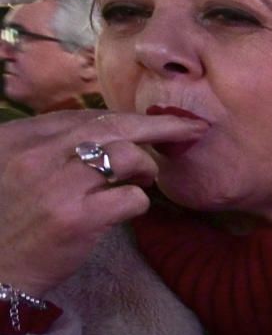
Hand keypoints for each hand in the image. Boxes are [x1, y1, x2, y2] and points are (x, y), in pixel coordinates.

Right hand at [0, 109, 206, 294]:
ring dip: (146, 166)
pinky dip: (140, 202)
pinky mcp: (77, 219)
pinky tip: (129, 208)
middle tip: (190, 127)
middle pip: (111, 125)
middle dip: (159, 125)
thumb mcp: (15, 169)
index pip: (82, 115)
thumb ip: (50, 148)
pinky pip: (131, 197)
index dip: (124, 116)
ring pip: (126, 155)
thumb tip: (105, 134)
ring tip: (144, 178)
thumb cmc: (8, 219)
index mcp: (18, 137)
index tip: (152, 120)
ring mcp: (57, 185)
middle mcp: (36, 154)